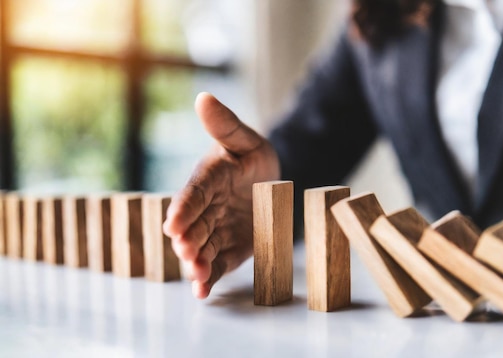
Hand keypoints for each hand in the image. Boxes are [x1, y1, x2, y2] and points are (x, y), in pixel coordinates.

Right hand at [163, 92, 279, 297]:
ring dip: (197, 262)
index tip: (173, 224)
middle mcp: (205, 208)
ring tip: (198, 274)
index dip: (184, 209)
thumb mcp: (246, 139)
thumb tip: (204, 97)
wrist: (270, 182)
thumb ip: (226, 125)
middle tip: (187, 252)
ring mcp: (215, 230)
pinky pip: (217, 264)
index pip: (194, 194)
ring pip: (202, 248)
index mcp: (207, 179)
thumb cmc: (254, 157)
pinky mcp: (227, 249)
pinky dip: (209, 277)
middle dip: (188, 240)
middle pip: (194, 225)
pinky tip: (203, 292)